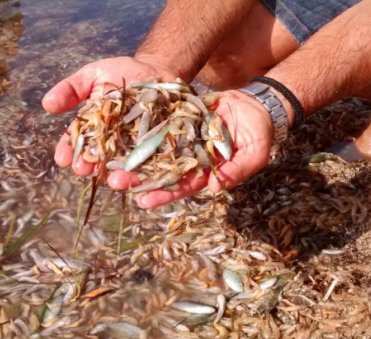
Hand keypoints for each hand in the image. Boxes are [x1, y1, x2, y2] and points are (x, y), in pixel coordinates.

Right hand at [44, 55, 176, 174]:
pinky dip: (151, 175)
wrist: (157, 70)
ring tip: (114, 180)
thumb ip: (71, 89)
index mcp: (92, 129)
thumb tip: (47, 104)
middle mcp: (111, 144)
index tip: (62, 158)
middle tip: (84, 170)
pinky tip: (147, 181)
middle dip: (91, 166)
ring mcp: (135, 148)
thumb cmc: (121, 73)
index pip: (76, 143)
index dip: (68, 151)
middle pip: (99, 160)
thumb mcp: (92, 76)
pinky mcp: (158, 149)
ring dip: (119, 177)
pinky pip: (154, 165)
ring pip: (125, 168)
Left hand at [125, 90, 274, 207]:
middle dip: (139, 177)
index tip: (144, 201)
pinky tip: (121, 131)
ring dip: (134, 155)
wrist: (258, 105)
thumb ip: (237, 170)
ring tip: (111, 160)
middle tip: (115, 181)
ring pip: (155, 149)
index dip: (164, 194)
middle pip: (161, 170)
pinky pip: (159, 124)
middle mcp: (190, 158)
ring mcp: (183, 138)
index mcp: (207, 172)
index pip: (182, 185)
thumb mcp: (255, 153)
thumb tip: (217, 187)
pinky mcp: (180, 118)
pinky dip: (142, 128)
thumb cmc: (260, 134)